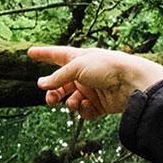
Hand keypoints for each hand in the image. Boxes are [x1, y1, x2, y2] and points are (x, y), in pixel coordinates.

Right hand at [30, 46, 162, 118]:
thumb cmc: (107, 67)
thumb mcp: (77, 67)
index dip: (43, 54)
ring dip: (68, 102)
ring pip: (70, 99)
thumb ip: (57, 77)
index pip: (57, 55)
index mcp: (79, 59)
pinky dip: (83, 110)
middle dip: (53, 92)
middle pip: (61, 84)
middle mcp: (84, 74)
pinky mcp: (100, 104)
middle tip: (50, 100)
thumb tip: (41, 84)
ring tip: (73, 102)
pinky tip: (87, 106)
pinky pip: (84, 110)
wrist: (132, 83)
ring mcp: (92, 89)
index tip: (30, 52)